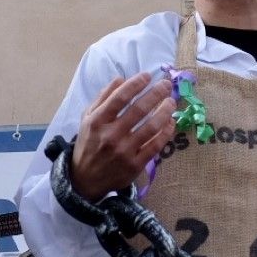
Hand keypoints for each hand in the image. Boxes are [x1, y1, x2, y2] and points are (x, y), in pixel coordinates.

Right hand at [69, 72, 174, 196]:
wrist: (85, 180)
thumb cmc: (89, 144)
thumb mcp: (87, 119)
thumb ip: (103, 98)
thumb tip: (121, 79)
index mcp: (97, 121)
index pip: (119, 98)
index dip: (135, 84)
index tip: (147, 76)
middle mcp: (111, 135)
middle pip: (139, 110)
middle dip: (156, 94)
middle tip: (166, 85)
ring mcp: (124, 151)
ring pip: (151, 127)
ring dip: (165, 111)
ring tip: (171, 102)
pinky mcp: (135, 165)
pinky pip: (155, 146)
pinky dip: (166, 132)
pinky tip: (170, 122)